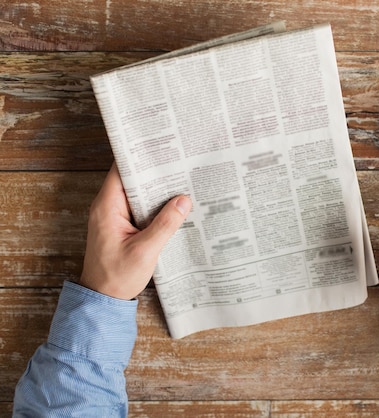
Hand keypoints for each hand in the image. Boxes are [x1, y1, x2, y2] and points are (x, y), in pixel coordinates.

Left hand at [79, 164, 191, 299]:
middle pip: (132, 180)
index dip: (140, 158)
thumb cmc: (117, 276)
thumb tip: (184, 200)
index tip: (161, 150)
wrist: (103, 299)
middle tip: (180, 165)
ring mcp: (115, 217)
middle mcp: (108, 207)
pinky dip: (156, 206)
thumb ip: (165, 224)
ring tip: (182, 181)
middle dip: (155, 173)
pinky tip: (174, 206)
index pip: (121, 171)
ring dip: (157, 191)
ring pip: (138, 195)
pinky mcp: (123, 227)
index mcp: (107, 207)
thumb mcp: (145, 250)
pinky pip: (141, 209)